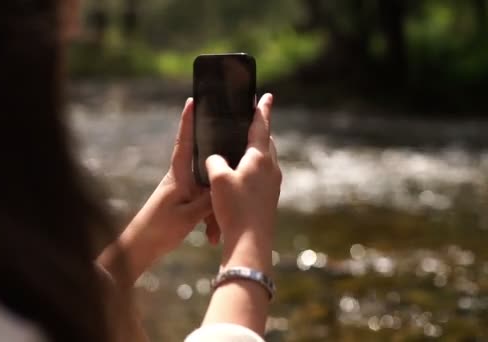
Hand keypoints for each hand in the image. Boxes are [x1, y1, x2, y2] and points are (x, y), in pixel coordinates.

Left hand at [98, 98, 211, 285]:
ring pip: (208, 189)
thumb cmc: (159, 229)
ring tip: (213, 232)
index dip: (187, 121)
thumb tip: (223, 185)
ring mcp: (183, 191)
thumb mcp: (188, 215)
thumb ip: (208, 199)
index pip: (183, 142)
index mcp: (177, 175)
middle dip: (217, 158)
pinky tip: (212, 235)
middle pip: (203, 162)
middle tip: (231, 143)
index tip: (192, 100)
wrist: (140, 248)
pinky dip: (210, 218)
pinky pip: (205, 203)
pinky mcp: (184, 204)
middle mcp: (180, 178)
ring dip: (214, 209)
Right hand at [205, 93, 281, 272]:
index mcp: (260, 157)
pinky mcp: (269, 199)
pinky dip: (253, 169)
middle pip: (267, 143)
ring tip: (242, 149)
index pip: (262, 126)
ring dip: (256, 151)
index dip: (262, 109)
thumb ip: (214, 161)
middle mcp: (271, 168)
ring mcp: (273, 185)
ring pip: (266, 160)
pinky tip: (241, 177)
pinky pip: (263, 176)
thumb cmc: (234, 207)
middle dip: (259, 131)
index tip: (267, 96)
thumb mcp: (217, 179)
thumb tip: (216, 159)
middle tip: (251, 122)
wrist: (250, 243)